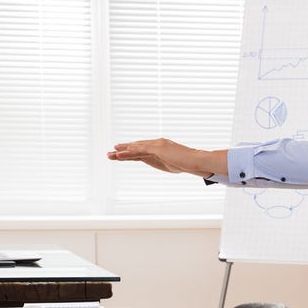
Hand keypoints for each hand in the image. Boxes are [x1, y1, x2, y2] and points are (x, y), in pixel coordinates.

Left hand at [107, 138, 224, 178]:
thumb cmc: (188, 163)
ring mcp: (157, 145)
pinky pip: (142, 149)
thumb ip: (165, 162)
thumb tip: (163, 164)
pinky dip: (132, 150)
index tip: (120, 154)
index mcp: (160, 147)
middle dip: (123, 150)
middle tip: (110, 153)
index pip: (142, 150)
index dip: (130, 152)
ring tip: (111, 154)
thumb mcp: (172, 164)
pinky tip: (123, 151)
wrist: (196, 161)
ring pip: (136, 148)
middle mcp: (157, 144)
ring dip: (123, 151)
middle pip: (136, 147)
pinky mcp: (159, 148)